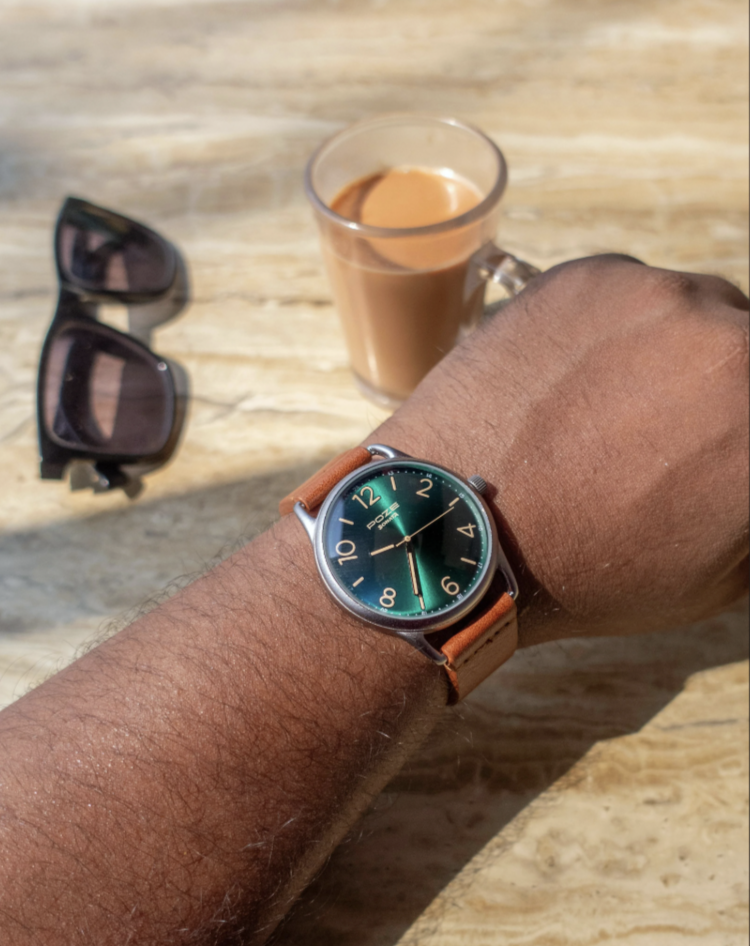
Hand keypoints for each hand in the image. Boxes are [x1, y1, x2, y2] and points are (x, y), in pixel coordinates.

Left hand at [374, 256, 748, 645]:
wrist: (458, 528)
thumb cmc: (586, 573)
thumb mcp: (715, 578)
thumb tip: (740, 467)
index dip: (739, 435)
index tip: (716, 447)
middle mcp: (733, 342)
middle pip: (749, 349)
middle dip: (726, 389)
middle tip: (670, 430)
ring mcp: (657, 296)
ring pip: (697, 310)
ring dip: (676, 350)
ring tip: (614, 404)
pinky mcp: (588, 277)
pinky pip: (631, 292)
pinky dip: (616, 327)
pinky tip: (573, 376)